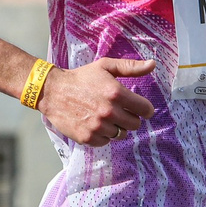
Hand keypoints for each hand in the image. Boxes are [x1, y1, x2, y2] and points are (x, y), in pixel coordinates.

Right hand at [38, 57, 155, 146]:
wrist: (52, 91)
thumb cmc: (81, 77)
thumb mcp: (105, 66)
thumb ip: (130, 67)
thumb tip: (153, 64)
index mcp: (116, 93)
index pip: (145, 109)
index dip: (145, 109)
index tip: (140, 109)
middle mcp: (109, 112)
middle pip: (135, 125)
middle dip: (130, 118)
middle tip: (119, 111)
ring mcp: (98, 127)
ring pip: (121, 135)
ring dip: (116, 127)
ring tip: (104, 117)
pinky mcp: (88, 137)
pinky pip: (106, 142)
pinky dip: (103, 135)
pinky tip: (94, 124)